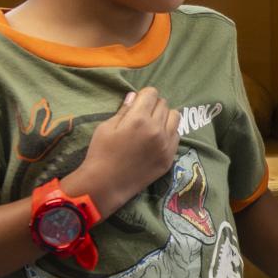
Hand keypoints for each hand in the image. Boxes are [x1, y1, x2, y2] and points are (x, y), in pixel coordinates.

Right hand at [75, 87, 180, 208]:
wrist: (106, 184)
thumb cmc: (101, 153)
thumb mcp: (107, 127)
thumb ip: (124, 110)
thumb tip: (134, 96)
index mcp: (139, 119)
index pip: (152, 94)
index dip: (143, 95)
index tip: (138, 102)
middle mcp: (157, 130)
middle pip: (164, 104)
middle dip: (153, 105)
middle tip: (142, 114)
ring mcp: (166, 145)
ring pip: (175, 117)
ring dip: (165, 116)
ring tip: (152, 124)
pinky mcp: (170, 157)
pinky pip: (177, 135)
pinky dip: (169, 132)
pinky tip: (156, 138)